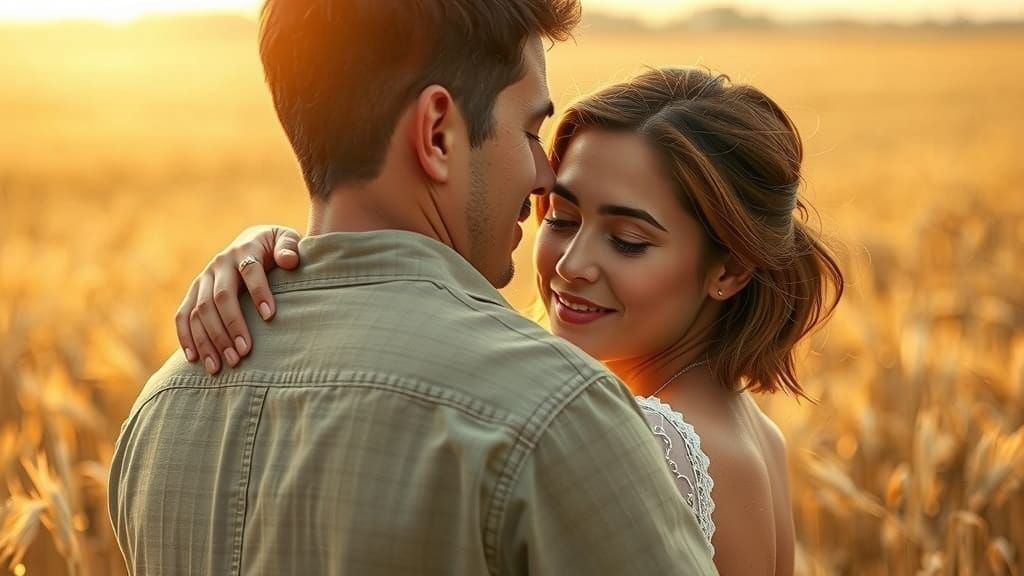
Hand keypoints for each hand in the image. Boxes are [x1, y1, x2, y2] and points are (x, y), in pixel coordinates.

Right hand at [175, 225, 300, 374]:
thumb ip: (289, 247)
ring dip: (210, 339)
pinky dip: (185, 336)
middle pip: (222, 296)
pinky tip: (193, 359)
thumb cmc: (275, 247)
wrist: (252, 241)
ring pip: (200, 310)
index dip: (259, 292)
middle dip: (232, 326)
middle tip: (243, 353)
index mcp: (246, 249)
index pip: (250, 270)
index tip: (270, 317)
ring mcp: (204, 278)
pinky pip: (183, 314)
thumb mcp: (285, 240)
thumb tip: (289, 261)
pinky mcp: (194, 291)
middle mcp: (221, 263)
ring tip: (221, 366)